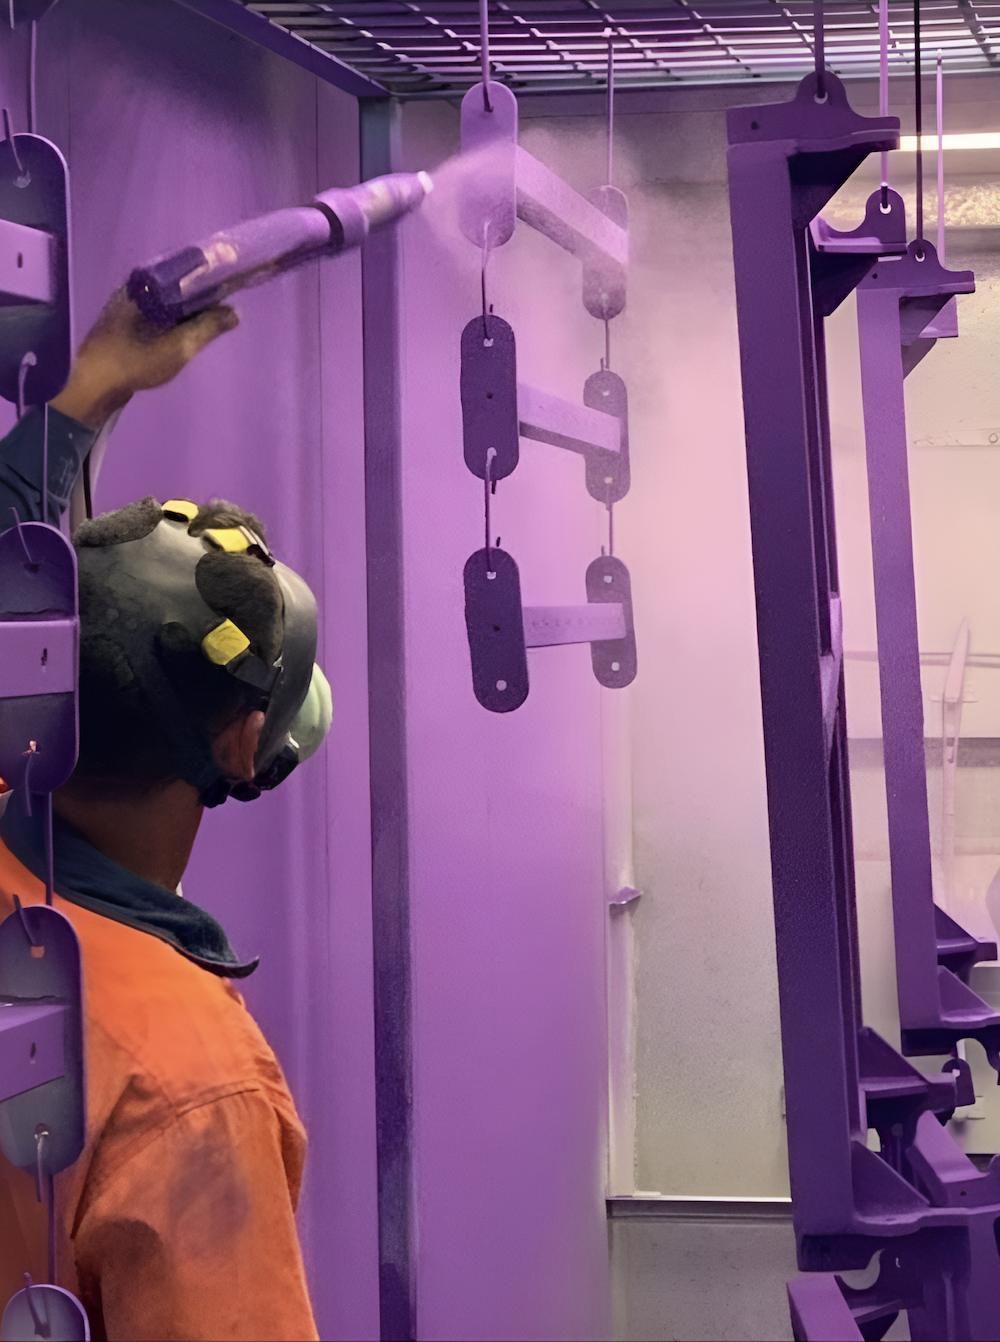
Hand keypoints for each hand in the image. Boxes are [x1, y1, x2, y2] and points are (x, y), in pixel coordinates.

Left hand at [51, 289, 238, 428]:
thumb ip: (208, 327)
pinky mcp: (120, 325)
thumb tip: (235, 312)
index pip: (185, 272)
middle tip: (221, 314)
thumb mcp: (179, 346)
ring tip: (206, 326)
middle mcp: (133, 289)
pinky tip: (179, 337)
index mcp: (145, 285)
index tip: (230, 288)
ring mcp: (124, 307)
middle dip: (199, 298)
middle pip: (175, 288)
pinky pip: (154, 316)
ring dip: (185, 313)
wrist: (93, 386)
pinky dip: (170, 323)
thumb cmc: (136, 361)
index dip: (209, 279)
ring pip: (164, 304)